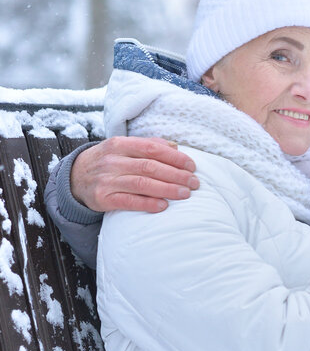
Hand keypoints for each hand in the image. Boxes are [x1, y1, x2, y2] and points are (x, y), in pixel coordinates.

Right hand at [70, 136, 198, 212]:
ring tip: (185, 194)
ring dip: (167, 189)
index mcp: (120, 144)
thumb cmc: (108, 161)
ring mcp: (106, 180)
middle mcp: (112, 161)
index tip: (192, 166)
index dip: (175, 158)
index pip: (152, 148)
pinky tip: (163, 206)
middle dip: (176, 175)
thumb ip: (149, 145)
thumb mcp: (123, 147)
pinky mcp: (103, 198)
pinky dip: (148, 203)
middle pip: (150, 166)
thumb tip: (176, 147)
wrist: (74, 178)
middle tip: (194, 183)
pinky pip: (129, 201)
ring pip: (142, 183)